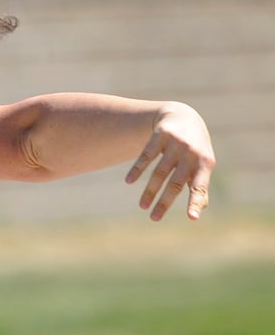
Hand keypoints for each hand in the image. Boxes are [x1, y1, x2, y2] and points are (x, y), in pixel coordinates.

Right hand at [125, 102, 215, 220]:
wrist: (183, 116)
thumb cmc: (194, 148)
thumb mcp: (201, 165)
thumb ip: (199, 186)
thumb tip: (196, 213)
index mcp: (205, 163)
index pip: (199, 186)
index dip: (195, 201)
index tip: (191, 218)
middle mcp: (191, 153)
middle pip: (175, 182)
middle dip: (164, 202)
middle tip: (154, 218)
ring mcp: (175, 143)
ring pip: (159, 172)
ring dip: (149, 190)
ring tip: (142, 206)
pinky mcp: (160, 135)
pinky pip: (146, 155)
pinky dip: (137, 169)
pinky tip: (129, 181)